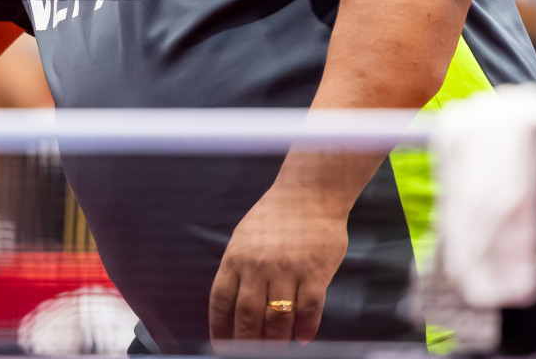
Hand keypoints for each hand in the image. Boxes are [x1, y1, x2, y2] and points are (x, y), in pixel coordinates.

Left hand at [209, 185, 348, 343]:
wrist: (310, 194)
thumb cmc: (275, 215)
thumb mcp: (244, 238)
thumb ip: (238, 269)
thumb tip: (232, 305)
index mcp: (236, 258)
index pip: (221, 301)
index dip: (219, 328)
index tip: (221, 346)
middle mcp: (258, 266)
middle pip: (247, 315)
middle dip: (246, 342)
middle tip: (249, 356)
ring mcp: (287, 271)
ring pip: (278, 317)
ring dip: (275, 340)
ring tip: (276, 350)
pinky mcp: (315, 273)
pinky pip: (309, 309)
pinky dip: (305, 328)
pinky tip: (302, 338)